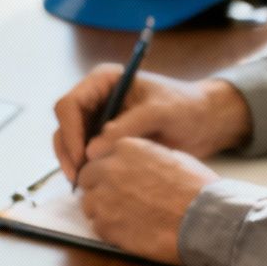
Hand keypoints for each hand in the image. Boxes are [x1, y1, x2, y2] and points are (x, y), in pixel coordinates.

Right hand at [53, 69, 252, 183]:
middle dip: (67, 152)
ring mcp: (95, 120)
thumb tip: (92, 150)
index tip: (82, 157)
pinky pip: (82, 155)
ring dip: (72, 163)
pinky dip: (83, 169)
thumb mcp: (161, 112)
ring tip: (84, 184)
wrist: (203, 122)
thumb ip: (128, 126)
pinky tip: (93, 182)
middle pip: (63, 126)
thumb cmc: (186, 107)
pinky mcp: (101, 139)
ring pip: (68, 143)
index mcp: (103, 81)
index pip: (69, 105)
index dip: (70, 132)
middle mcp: (94, 99)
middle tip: (78, 179)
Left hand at [75, 138, 218, 265]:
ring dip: (103, 210)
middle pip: (88, 178)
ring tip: (128, 218)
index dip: (108, 171)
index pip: (100, 156)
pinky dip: (110, 230)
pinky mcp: (104, 225)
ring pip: (89, 204)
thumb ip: (144, 158)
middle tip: (118, 201)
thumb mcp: (172, 158)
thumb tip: (134, 165)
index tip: (117, 180)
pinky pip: (97, 226)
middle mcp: (109, 169)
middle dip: (99, 188)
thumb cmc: (196, 190)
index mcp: (126, 148)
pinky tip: (131, 231)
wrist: (205, 221)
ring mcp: (103, 198)